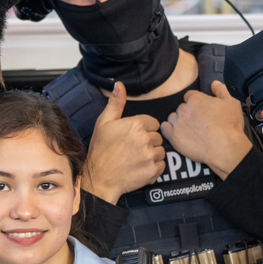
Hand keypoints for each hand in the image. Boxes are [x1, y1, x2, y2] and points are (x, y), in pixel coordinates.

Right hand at [83, 81, 165, 203]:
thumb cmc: (100, 150)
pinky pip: (162, 165)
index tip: (132, 137)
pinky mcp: (153, 170)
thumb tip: (119, 85)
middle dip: (149, 142)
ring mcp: (150, 155)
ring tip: (137, 158)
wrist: (99, 178)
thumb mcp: (104, 123)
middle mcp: (145, 138)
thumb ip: (115, 103)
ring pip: (161, 150)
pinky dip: (154, 167)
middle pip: (158, 136)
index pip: (153, 123)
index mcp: (135, 124)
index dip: (144, 130)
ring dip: (152, 154)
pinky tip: (140, 167)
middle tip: (133, 149)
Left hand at [160, 81, 252, 179]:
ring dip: (179, 121)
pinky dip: (169, 129)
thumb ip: (221, 89)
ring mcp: (177, 123)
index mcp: (196, 99)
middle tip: (198, 122)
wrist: (224, 148)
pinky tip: (177, 133)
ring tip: (189, 129)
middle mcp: (183, 109)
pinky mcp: (174, 137)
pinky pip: (164, 128)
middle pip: (181, 107)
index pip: (189, 95)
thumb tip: (214, 83)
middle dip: (188, 112)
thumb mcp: (231, 102)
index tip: (201, 110)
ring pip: (173, 117)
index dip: (196, 102)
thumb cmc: (229, 126)